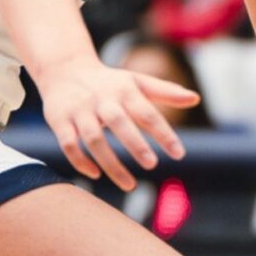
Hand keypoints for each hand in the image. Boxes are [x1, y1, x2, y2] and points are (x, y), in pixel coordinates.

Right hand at [32, 58, 196, 189]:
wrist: (64, 69)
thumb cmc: (109, 82)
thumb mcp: (136, 82)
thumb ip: (165, 92)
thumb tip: (195, 99)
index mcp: (124, 90)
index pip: (147, 112)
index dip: (163, 133)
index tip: (179, 154)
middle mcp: (101, 100)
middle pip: (118, 122)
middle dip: (135, 144)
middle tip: (152, 164)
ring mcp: (79, 111)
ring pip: (93, 139)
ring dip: (110, 163)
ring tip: (130, 185)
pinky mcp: (59, 121)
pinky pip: (68, 144)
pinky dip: (81, 161)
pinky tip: (96, 175)